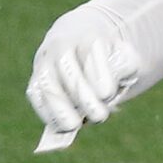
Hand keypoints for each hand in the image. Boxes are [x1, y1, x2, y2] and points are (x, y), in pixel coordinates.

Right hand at [26, 3, 143, 136]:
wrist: (82, 42)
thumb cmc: (109, 57)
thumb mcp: (126, 58)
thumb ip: (124, 69)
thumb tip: (104, 93)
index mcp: (88, 36)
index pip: (90, 53)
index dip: (98, 75)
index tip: (106, 94)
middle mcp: (62, 45)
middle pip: (67, 68)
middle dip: (83, 95)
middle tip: (99, 116)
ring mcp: (46, 62)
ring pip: (47, 82)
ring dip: (59, 107)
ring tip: (74, 125)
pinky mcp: (36, 79)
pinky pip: (36, 95)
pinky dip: (46, 112)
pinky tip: (61, 125)